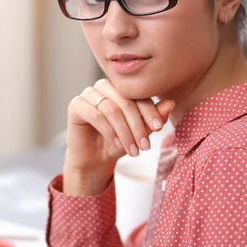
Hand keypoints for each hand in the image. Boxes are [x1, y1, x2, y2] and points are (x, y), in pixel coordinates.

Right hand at [63, 78, 173, 194]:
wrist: (95, 159)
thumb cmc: (118, 142)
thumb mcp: (139, 131)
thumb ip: (153, 117)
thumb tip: (171, 103)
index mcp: (120, 88)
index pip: (137, 94)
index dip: (150, 110)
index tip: (158, 128)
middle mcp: (103, 86)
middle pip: (125, 101)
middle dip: (137, 125)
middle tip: (145, 146)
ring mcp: (88, 94)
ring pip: (111, 108)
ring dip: (124, 131)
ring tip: (132, 149)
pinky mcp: (75, 105)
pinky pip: (95, 114)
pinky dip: (109, 131)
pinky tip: (117, 143)